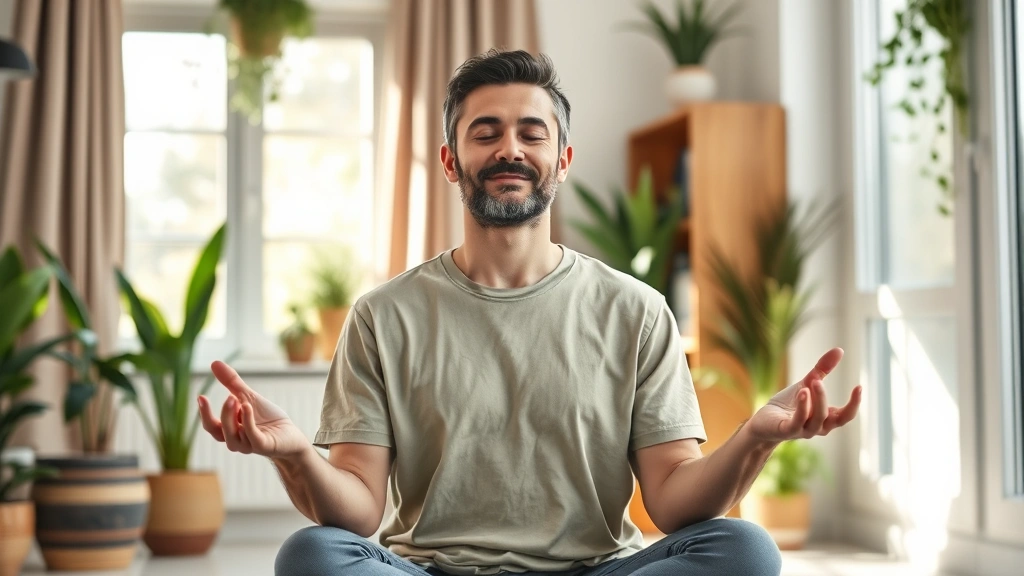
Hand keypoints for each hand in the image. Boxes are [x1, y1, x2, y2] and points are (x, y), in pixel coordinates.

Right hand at [197, 361, 309, 459]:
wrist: (291, 434)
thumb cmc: (268, 418)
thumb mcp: (248, 397)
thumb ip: (231, 383)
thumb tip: (214, 363)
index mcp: (230, 430)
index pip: (211, 426)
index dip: (204, 413)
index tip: (201, 396)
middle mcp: (236, 440)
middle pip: (218, 432)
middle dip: (218, 414)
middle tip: (227, 395)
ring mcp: (249, 445)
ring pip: (231, 436)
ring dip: (231, 417)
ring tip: (235, 398)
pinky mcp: (264, 446)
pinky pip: (252, 436)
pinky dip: (247, 421)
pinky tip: (247, 406)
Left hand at [746, 348, 861, 443]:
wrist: (763, 420)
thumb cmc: (788, 404)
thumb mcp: (807, 384)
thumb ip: (822, 370)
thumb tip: (840, 350)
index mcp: (826, 418)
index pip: (846, 416)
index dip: (854, 404)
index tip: (859, 386)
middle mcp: (817, 427)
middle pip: (832, 418)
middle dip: (826, 398)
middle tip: (818, 380)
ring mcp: (802, 431)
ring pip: (817, 420)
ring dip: (817, 401)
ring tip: (813, 382)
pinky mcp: (787, 431)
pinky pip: (798, 422)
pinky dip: (803, 408)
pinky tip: (802, 392)